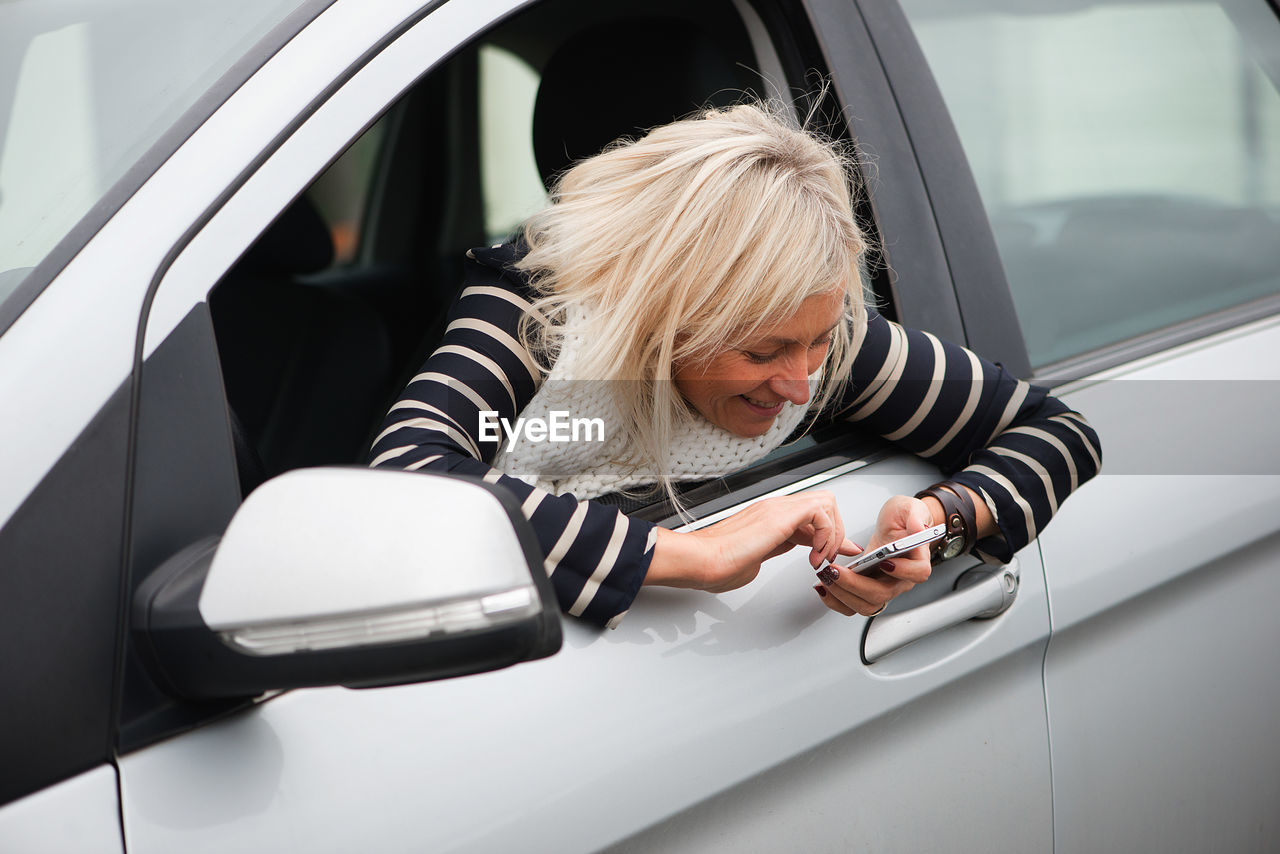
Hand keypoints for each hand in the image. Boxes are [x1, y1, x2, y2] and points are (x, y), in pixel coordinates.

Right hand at [646, 491, 861, 592]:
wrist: (699, 561)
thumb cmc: (714, 565)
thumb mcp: (751, 561)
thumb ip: (765, 554)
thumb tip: (764, 559)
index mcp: (768, 518)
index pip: (811, 517)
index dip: (828, 536)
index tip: (836, 554)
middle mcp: (774, 508)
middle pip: (824, 503)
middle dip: (835, 532)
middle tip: (828, 558)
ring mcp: (777, 508)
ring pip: (826, 502)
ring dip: (832, 532)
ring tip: (820, 558)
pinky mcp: (780, 515)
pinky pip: (821, 511)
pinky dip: (825, 534)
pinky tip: (814, 555)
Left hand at [815, 495, 934, 616]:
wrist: (892, 526)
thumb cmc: (902, 519)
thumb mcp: (910, 509)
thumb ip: (915, 517)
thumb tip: (918, 529)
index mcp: (916, 560)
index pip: (918, 573)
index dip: (903, 571)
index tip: (884, 561)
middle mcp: (900, 579)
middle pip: (882, 594)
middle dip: (855, 585)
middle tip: (835, 571)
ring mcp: (883, 587)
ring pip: (866, 605)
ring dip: (842, 595)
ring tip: (825, 577)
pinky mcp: (867, 589)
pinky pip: (853, 604)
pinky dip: (836, 599)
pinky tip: (823, 586)